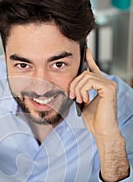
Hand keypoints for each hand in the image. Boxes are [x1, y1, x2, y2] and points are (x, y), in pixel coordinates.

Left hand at [69, 48, 128, 181]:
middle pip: (85, 73)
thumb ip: (80, 93)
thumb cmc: (95, 121)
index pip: (94, 69)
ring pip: (86, 76)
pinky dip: (83, 90)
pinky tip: (83, 99)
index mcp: (102, 86)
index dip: (89, 59)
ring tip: (78, 100)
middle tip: (72, 96)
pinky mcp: (108, 88)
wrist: (102, 131)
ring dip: (77, 88)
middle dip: (74, 84)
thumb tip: (73, 87)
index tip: (85, 50)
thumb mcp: (83, 104)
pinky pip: (90, 81)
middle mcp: (107, 83)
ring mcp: (109, 85)